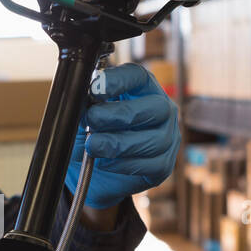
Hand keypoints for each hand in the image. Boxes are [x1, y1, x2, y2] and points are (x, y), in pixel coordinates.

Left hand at [65, 63, 180, 209]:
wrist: (94, 173)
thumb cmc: (94, 135)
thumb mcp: (85, 117)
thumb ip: (86, 107)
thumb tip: (82, 104)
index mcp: (142, 89)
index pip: (139, 77)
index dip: (119, 80)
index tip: (95, 89)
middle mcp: (162, 110)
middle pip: (155, 107)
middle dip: (120, 114)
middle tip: (92, 119)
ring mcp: (167, 138)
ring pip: (155, 140)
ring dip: (119, 143)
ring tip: (93, 146)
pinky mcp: (164, 165)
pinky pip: (153, 164)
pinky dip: (125, 164)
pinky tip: (105, 163)